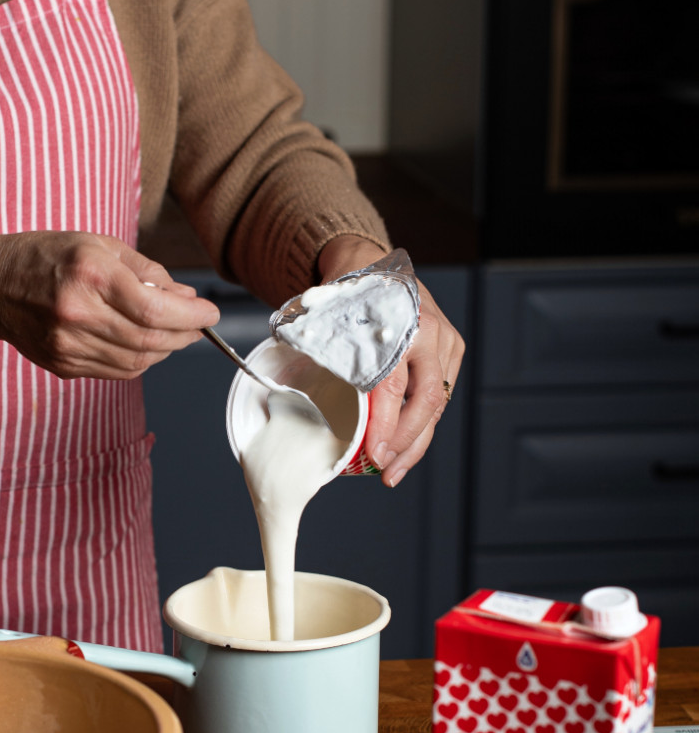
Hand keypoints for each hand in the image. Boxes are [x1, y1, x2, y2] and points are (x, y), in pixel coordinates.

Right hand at [0, 231, 219, 379]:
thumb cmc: (44, 257)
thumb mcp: (98, 244)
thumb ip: (146, 270)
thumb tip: (185, 296)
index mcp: (90, 275)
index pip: (156, 308)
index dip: (191, 316)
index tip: (209, 313)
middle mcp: (78, 313)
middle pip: (151, 340)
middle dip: (185, 335)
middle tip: (198, 325)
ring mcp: (68, 345)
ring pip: (137, 362)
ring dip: (165, 350)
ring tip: (172, 333)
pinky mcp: (63, 365)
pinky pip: (116, 372)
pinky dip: (140, 361)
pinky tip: (142, 344)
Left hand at [316, 235, 464, 487]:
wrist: (367, 261)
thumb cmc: (343, 292)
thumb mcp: (324, 312)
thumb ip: (314, 346)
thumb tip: (281, 386)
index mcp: (397, 322)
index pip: (394, 384)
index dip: (387, 424)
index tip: (375, 453)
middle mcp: (429, 332)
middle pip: (426, 400)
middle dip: (406, 443)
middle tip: (385, 470)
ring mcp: (445, 341)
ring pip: (437, 404)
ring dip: (416, 442)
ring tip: (393, 471)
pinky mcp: (450, 351)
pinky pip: (439, 396)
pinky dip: (422, 425)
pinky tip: (403, 449)